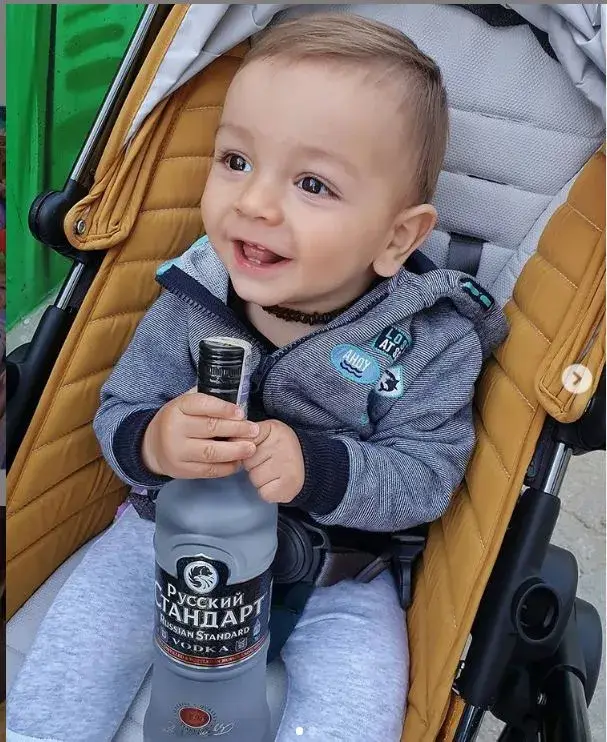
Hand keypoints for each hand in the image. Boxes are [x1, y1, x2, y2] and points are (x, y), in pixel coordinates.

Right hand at [142, 391, 258, 478]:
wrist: (152, 446)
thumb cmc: (178, 420)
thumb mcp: (185, 404)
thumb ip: (207, 401)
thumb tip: (238, 400)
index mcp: (177, 408)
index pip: (202, 404)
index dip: (224, 408)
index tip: (241, 413)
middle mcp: (174, 429)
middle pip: (210, 428)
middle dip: (237, 429)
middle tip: (254, 431)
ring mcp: (177, 452)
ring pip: (210, 452)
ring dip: (235, 451)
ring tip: (251, 448)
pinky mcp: (181, 470)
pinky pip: (208, 470)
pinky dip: (227, 467)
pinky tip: (238, 462)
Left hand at [242, 420, 304, 502]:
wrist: (309, 464)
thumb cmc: (280, 448)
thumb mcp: (265, 432)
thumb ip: (246, 434)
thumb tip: (226, 440)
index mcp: (273, 429)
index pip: (242, 441)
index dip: (244, 449)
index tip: (254, 449)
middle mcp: (281, 446)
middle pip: (247, 462)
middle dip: (252, 465)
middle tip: (267, 461)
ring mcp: (286, 467)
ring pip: (254, 479)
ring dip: (260, 479)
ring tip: (273, 472)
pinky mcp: (288, 487)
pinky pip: (263, 493)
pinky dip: (267, 491)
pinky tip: (277, 483)